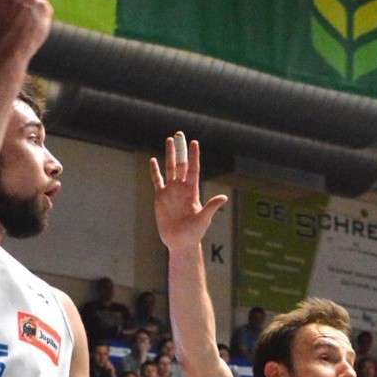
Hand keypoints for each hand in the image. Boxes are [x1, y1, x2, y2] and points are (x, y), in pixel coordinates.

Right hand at [150, 134, 227, 252]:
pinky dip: (155, 171)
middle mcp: (181, 188)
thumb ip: (211, 206)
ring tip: (169, 140)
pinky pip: (157, 181)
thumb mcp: (203, 219)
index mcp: (192, 191)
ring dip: (169, 155)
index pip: (193, 169)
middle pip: (181, 164)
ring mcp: (171, 192)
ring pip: (170, 168)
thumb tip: (223, 197)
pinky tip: (153, 160)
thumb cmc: (194, 233)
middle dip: (180, 149)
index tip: (194, 142)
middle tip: (179, 134)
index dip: (194, 156)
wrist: (180, 243)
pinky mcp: (161, 198)